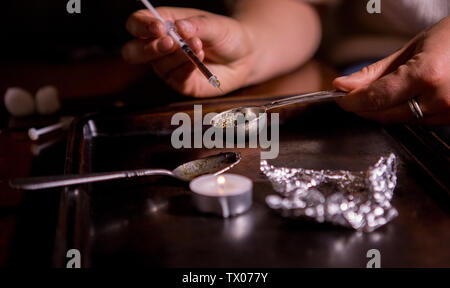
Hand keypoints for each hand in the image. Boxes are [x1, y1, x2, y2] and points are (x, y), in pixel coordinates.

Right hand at [122, 7, 253, 96]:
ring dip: (177, 55)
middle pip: (133, 51)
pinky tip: (200, 60)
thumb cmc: (226, 36)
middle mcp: (159, 47)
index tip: (159, 28)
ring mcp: (168, 68)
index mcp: (162, 25)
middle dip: (149, 48)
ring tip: (199, 46)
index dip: (142, 26)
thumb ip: (197, 25)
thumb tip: (180, 27)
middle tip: (171, 43)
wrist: (245, 56)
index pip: (136, 24)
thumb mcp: (215, 25)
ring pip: (158, 65)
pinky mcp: (180, 83)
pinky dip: (187, 68)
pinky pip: (175, 78)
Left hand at [333, 17, 449, 124]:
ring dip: (383, 111)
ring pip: (400, 121)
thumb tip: (343, 86)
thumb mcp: (411, 48)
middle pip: (385, 115)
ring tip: (378, 94)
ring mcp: (449, 112)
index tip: (340, 98)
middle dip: (363, 108)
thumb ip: (375, 72)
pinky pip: (418, 122)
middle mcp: (440, 98)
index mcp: (427, 75)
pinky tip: (402, 99)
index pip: (376, 98)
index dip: (352, 101)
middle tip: (351, 97)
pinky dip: (404, 112)